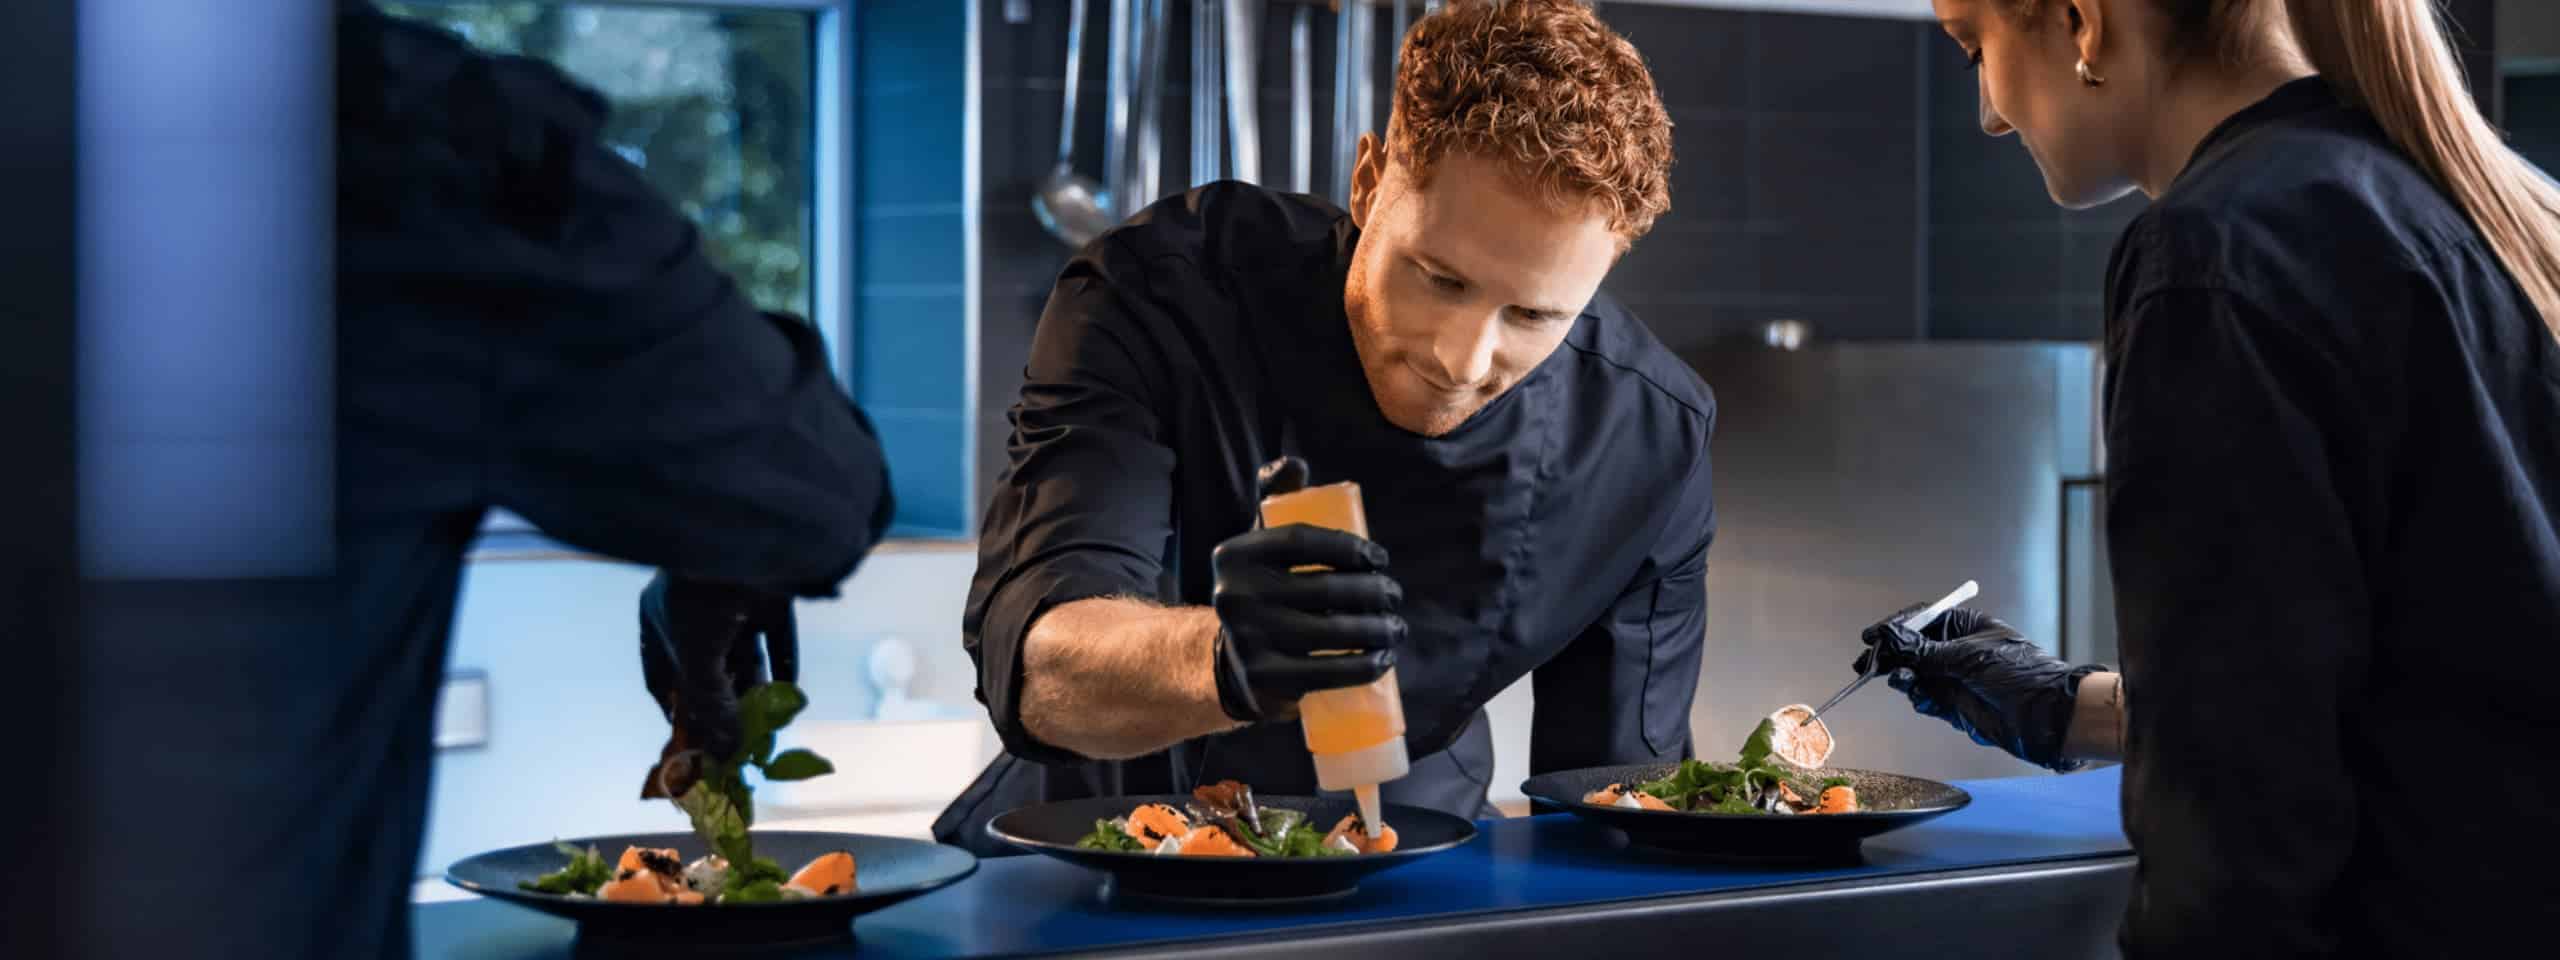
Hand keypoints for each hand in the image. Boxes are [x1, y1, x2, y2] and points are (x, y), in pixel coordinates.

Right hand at [639, 572, 799, 766]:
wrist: (747, 529)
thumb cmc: (704, 593)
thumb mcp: (698, 657)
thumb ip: (711, 704)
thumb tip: (726, 750)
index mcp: (661, 616)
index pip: (663, 674)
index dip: (677, 709)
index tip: (693, 741)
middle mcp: (695, 608)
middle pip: (709, 668)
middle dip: (724, 704)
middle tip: (739, 740)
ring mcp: (735, 598)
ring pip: (744, 654)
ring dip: (754, 689)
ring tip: (766, 726)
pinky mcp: (772, 592)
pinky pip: (778, 637)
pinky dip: (783, 664)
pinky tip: (791, 696)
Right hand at [1209, 458, 1403, 721]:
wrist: (1232, 661)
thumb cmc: (1264, 590)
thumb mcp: (1262, 543)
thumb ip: (1278, 498)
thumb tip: (1293, 463)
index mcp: (1235, 554)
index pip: (1304, 540)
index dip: (1350, 547)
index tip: (1380, 559)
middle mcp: (1235, 596)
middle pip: (1325, 588)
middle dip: (1374, 592)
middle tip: (1394, 595)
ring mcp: (1249, 641)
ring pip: (1333, 631)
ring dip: (1378, 629)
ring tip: (1396, 627)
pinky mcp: (1266, 680)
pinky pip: (1329, 672)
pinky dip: (1365, 666)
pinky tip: (1384, 658)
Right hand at [1854, 604, 2098, 770]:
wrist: (2043, 716)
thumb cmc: (2017, 674)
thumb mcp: (1966, 656)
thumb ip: (1923, 650)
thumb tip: (1889, 636)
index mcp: (1965, 627)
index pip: (1921, 620)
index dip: (1895, 627)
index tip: (1873, 636)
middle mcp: (1957, 650)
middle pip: (1912, 648)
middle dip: (1891, 656)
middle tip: (1868, 664)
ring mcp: (1954, 677)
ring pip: (1914, 674)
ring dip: (1903, 678)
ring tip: (1901, 682)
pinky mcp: (1953, 704)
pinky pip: (1924, 697)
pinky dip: (1918, 697)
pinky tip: (1920, 696)